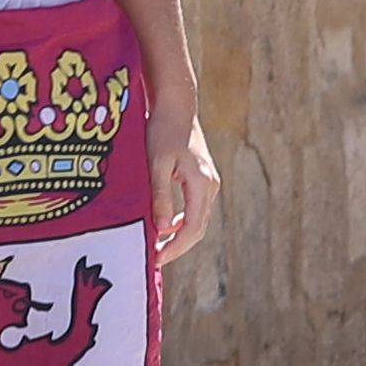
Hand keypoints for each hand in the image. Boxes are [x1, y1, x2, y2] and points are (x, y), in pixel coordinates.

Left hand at [159, 117, 224, 271]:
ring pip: (197, 220)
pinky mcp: (203, 180)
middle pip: (197, 228)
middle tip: (155, 258)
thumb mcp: (156, 164)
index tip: (157, 258)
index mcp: (201, 184)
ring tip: (158, 246)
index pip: (192, 228)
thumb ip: (160, 196)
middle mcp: (210, 186)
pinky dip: (181, 222)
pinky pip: (194, 209)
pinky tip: (165, 226)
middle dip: (177, 246)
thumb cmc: (162, 131)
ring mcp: (209, 183)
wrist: (176, 106)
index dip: (175, 247)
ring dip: (179, 236)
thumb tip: (161, 229)